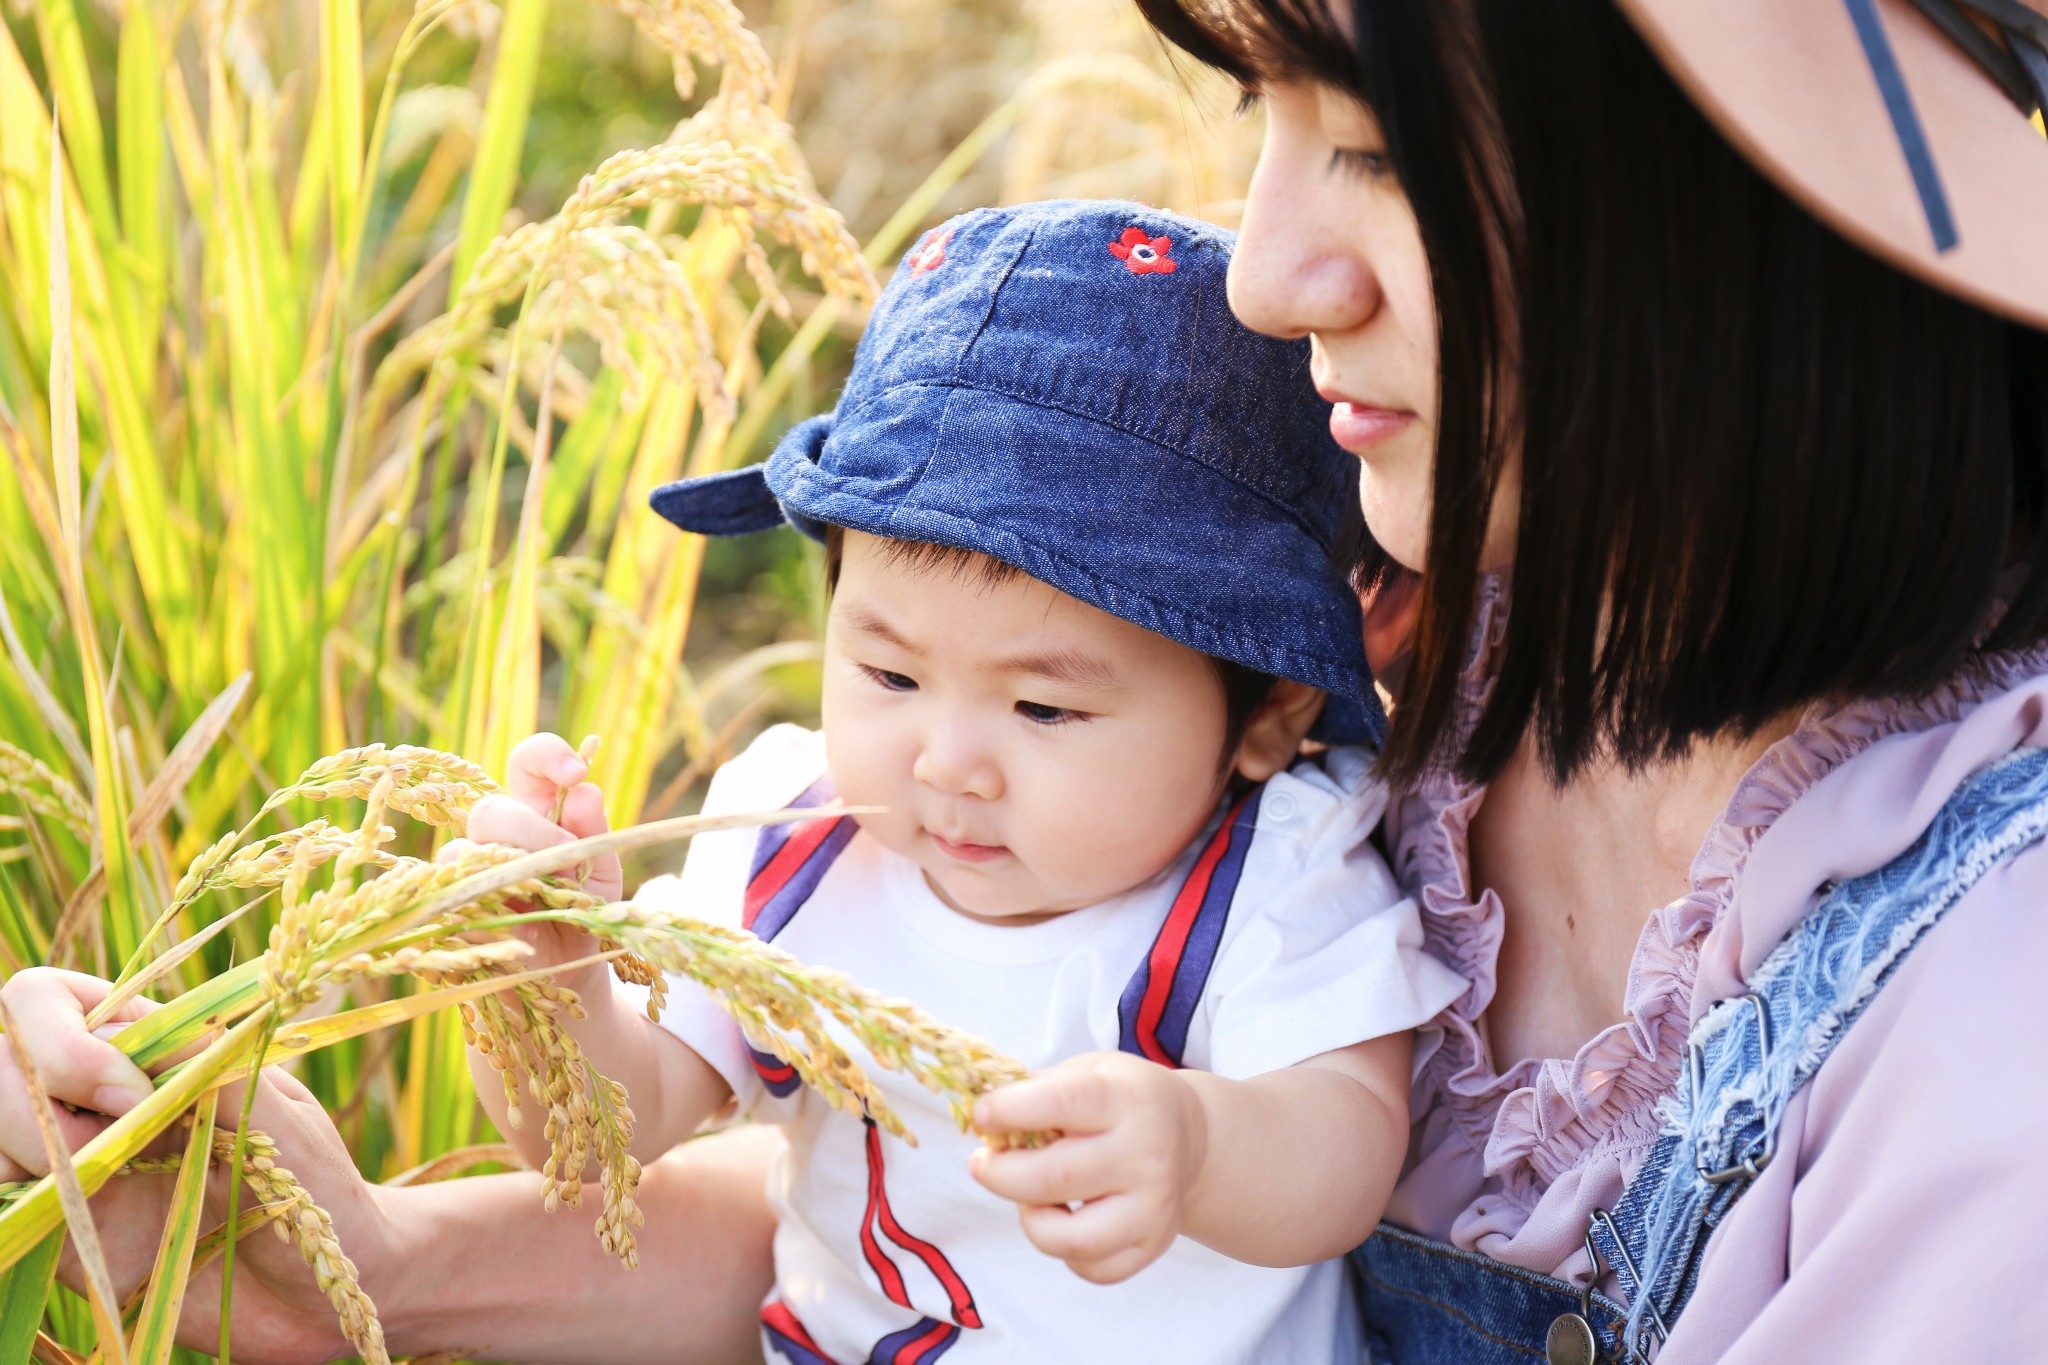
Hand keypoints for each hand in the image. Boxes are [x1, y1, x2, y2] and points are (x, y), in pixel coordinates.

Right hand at [0, 967, 398, 1363]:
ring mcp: (72, 1164)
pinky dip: (17, 1201)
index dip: (64, 1039)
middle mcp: (96, 1099)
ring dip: (22, 1146)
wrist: (321, 1286)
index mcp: (149, 1047)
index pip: (46, 1000)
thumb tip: (138, 1032)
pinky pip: (5, 1201)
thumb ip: (212, 1070)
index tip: (129, 1088)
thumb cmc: (316, 1185)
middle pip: (1, 1059)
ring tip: (101, 1183)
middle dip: (31, 1094)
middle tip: (112, 1142)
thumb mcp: (280, 1118)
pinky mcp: (62, 1231)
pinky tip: (76, 1215)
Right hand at [443, 731, 621, 1000]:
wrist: (573, 971)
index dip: (546, 756)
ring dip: (510, 875)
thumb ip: (594, 834)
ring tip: (546, 904)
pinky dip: (495, 914)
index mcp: (537, 811)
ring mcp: (469, 872)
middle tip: (566, 865)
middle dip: (533, 833)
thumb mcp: (603, 873)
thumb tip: (584, 792)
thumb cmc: (587, 912)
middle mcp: (498, 835)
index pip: (527, 761)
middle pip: (491, 810)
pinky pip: (456, 901)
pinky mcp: (453, 911)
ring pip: (461, 852)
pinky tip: (528, 930)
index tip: (574, 773)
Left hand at [968, 1051, 1205, 1284]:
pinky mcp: (1153, 1244)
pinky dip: (1063, 1252)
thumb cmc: (1120, 1098)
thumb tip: (980, 1116)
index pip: (1063, 1104)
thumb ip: (1036, 1090)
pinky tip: (1062, 1220)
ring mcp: (1154, 1205)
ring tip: (1026, 1198)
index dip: (1011, 1110)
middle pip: (1055, 1178)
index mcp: (1126, 1099)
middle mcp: (1146, 1154)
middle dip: (1000, 1173)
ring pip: (1074, 1239)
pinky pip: (1093, 1268)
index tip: (981, 1113)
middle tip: (982, 1163)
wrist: (1189, 1133)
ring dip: (1031, 1220)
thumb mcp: (1087, 1071)